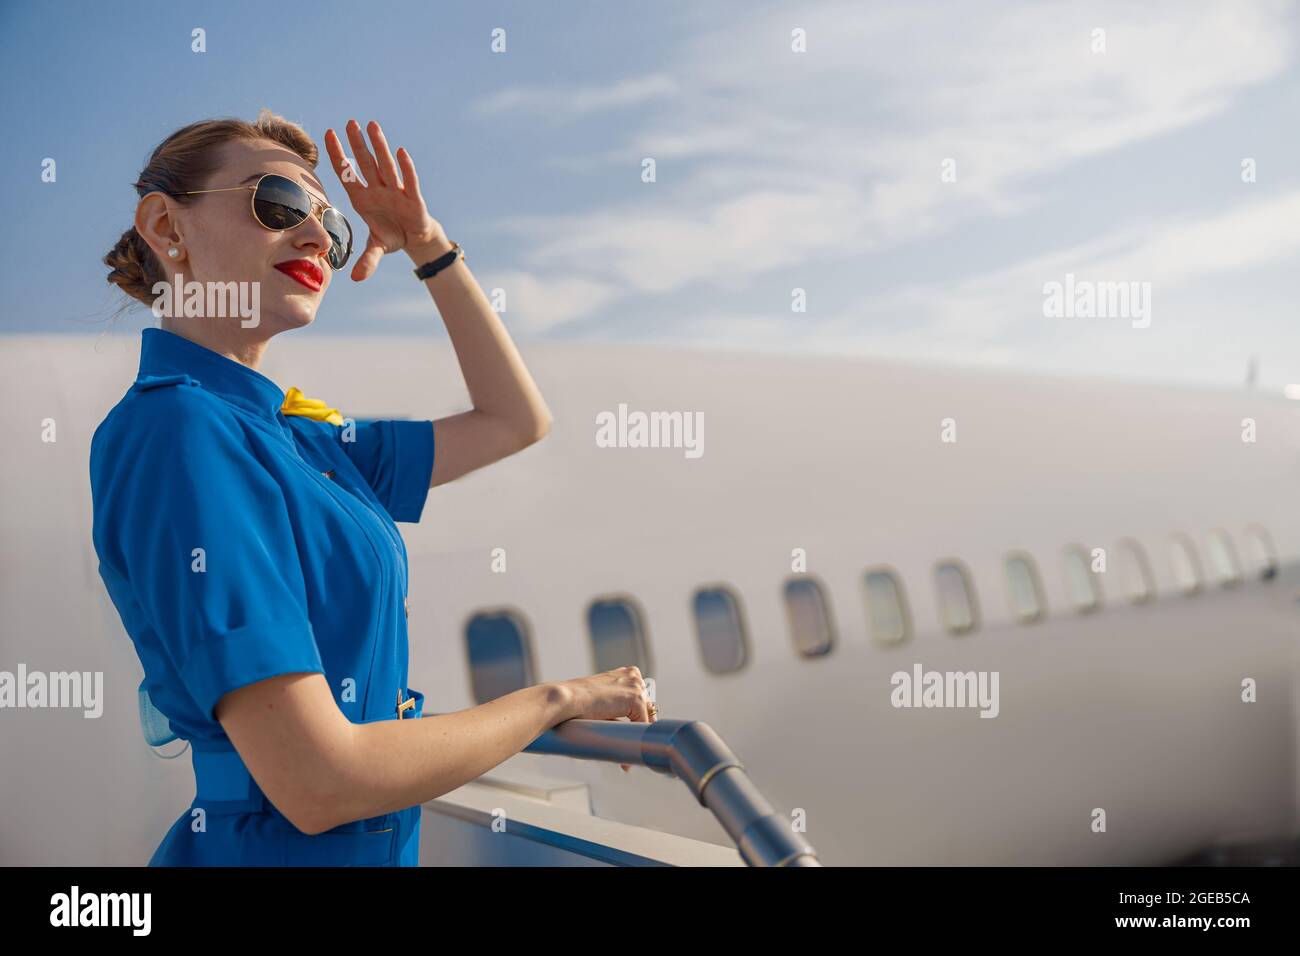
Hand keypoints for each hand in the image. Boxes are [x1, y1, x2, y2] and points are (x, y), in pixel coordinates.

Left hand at [323, 119, 444, 281]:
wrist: (415, 239)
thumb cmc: (392, 237)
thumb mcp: (376, 249)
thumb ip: (366, 261)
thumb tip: (355, 279)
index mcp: (363, 199)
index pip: (347, 173)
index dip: (338, 155)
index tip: (328, 134)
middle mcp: (378, 190)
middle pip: (366, 164)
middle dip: (358, 144)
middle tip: (350, 123)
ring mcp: (395, 192)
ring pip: (385, 166)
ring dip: (379, 147)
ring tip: (372, 126)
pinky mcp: (413, 199)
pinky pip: (409, 181)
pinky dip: (405, 168)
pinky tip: (400, 152)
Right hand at [555, 666, 655, 771]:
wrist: (566, 700)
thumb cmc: (575, 703)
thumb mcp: (600, 700)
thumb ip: (615, 709)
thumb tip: (623, 730)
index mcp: (625, 673)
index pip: (641, 697)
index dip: (638, 717)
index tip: (633, 734)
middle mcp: (633, 676)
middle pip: (648, 707)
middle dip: (641, 727)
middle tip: (632, 746)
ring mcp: (636, 687)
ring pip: (646, 717)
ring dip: (638, 736)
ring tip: (630, 755)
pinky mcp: (636, 700)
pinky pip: (642, 726)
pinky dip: (633, 743)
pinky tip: (626, 759)